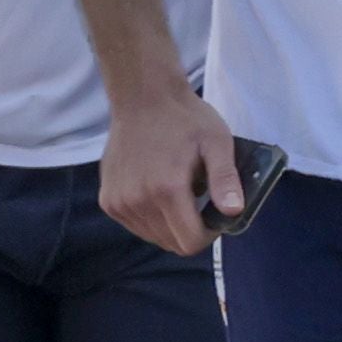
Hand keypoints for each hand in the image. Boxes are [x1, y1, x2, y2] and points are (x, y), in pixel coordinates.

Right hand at [99, 83, 247, 257]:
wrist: (142, 97)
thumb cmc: (185, 118)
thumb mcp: (217, 142)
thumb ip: (225, 179)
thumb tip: (234, 212)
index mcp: (167, 189)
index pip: (190, 243)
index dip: (208, 235)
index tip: (213, 216)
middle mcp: (138, 201)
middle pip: (172, 244)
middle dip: (190, 230)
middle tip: (196, 200)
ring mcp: (119, 202)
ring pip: (153, 237)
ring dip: (169, 224)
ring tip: (175, 191)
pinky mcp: (107, 200)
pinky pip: (135, 225)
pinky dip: (150, 217)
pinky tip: (155, 190)